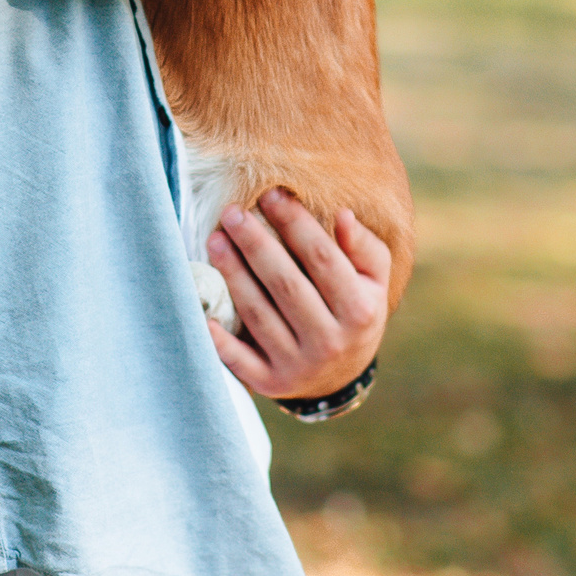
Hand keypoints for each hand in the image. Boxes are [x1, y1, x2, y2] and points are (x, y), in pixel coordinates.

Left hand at [203, 189, 389, 399]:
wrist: (342, 375)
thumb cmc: (354, 310)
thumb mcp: (373, 280)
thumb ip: (363, 247)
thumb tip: (342, 214)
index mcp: (359, 311)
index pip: (322, 258)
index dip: (295, 222)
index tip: (270, 194)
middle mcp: (330, 341)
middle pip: (285, 284)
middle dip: (255, 244)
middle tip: (231, 213)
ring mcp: (298, 365)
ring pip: (258, 314)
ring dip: (232, 275)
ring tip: (215, 241)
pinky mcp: (271, 382)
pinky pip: (240, 360)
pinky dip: (219, 339)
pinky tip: (202, 309)